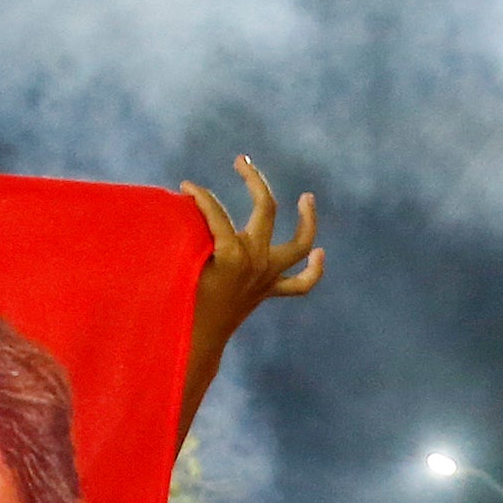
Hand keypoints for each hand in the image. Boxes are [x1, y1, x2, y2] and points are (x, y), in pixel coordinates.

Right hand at [182, 155, 324, 360]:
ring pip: (299, 244)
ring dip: (307, 220)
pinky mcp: (270, 290)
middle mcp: (258, 261)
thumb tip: (192, 204)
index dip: (200, 195)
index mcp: (233, 254)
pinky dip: (313, 269)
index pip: (216, 211)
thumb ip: (191, 234)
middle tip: (241, 161)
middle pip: (267, 208)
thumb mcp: (183, 263)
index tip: (186, 187)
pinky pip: (301, 283)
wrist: (197, 341)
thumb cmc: (183, 301)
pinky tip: (319, 254)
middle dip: (254, 179)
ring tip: (307, 198)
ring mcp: (268, 276)